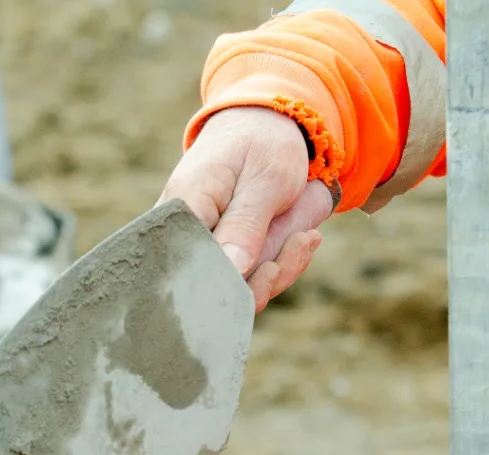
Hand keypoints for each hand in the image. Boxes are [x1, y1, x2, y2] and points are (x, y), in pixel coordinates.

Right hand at [160, 106, 336, 310]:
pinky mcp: (226, 260)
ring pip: (236, 291)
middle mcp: (185, 240)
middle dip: (263, 281)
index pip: (187, 267)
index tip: (269, 268)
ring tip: (305, 237)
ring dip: (279, 273)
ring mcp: (206, 253)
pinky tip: (304, 239)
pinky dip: (282, 268)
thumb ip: (244, 226)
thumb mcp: (263, 180)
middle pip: (213, 288)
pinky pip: (251, 282)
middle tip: (301, 241)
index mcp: (183, 212)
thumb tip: (230, 274)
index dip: (224, 283)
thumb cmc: (262, 145)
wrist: (267, 129)